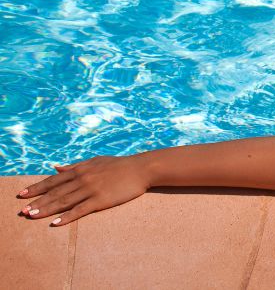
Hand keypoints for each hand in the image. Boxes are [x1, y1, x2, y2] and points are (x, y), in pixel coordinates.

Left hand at [17, 155, 150, 225]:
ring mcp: (91, 189)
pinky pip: (80, 210)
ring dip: (46, 209)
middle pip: (55, 192)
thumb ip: (75, 166)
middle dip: (37, 201)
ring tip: (32, 216)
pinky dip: (67, 217)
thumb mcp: (95, 162)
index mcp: (80, 169)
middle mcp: (82, 178)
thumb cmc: (119, 165)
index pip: (53, 180)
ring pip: (64, 201)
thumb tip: (57, 167)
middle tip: (22, 211)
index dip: (36, 187)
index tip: (22, 194)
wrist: (141, 169)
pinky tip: (55, 223)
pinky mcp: (100, 200)